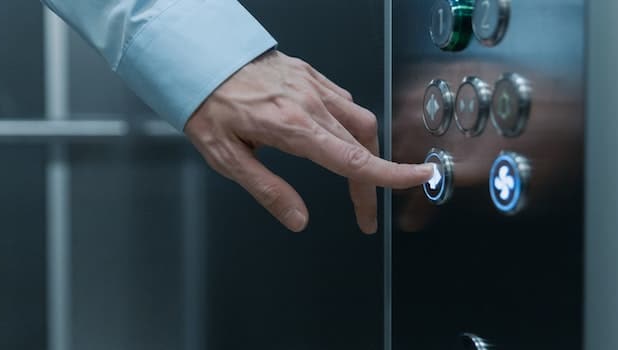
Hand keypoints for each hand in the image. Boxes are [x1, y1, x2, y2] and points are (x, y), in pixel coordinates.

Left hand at [184, 50, 432, 232]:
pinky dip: (350, 123)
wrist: (197, 55)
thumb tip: (298, 219)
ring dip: (367, 151)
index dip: (390, 175)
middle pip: (362, 146)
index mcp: (293, 127)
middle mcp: (310, 103)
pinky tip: (337, 135)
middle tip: (363, 212)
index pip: (354, 159)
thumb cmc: (207, 104)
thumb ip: (268, 190)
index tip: (419, 178)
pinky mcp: (309, 74)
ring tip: (356, 176)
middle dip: (371, 182)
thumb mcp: (226, 158)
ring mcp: (313, 85)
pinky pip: (344, 99)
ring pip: (360, 119)